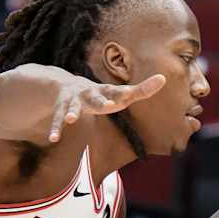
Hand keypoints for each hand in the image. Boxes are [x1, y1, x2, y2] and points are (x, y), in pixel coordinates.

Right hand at [47, 72, 165, 142]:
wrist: (68, 85)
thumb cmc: (102, 95)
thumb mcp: (120, 93)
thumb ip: (142, 90)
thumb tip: (164, 78)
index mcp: (106, 91)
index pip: (118, 92)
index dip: (122, 94)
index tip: (128, 94)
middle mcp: (90, 93)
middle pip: (96, 98)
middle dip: (101, 101)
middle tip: (108, 105)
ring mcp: (74, 100)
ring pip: (72, 106)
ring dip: (71, 112)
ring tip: (71, 119)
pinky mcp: (62, 108)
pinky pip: (58, 119)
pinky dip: (56, 128)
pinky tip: (54, 138)